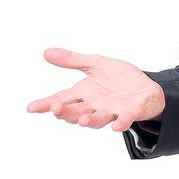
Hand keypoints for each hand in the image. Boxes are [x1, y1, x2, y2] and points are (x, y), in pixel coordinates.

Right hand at [26, 48, 164, 131]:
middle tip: (56, 109)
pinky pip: (124, 120)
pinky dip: (120, 123)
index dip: (46, 104)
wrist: (147, 87)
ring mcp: (112, 111)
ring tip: (82, 120)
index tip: (31, 108)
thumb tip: (46, 52)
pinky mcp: (130, 112)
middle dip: (66, 112)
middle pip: (76, 112)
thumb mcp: (95, 64)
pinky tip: (116, 126)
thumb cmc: (120, 78)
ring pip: (97, 119)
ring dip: (89, 120)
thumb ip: (73, 60)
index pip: (61, 99)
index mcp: (85, 93)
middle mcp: (95, 105)